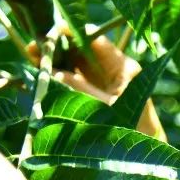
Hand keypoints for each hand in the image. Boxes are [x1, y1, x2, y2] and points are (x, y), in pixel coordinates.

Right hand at [31, 34, 166, 140]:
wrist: (145, 146)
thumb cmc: (132, 127)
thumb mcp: (106, 108)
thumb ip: (81, 90)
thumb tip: (54, 73)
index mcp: (123, 66)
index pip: (95, 40)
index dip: (72, 33)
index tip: (50, 32)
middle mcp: (113, 68)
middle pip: (82, 48)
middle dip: (58, 45)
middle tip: (34, 46)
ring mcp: (104, 78)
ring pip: (76, 62)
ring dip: (56, 59)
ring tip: (33, 55)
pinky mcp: (96, 90)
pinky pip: (75, 76)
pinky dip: (59, 73)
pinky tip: (42, 70)